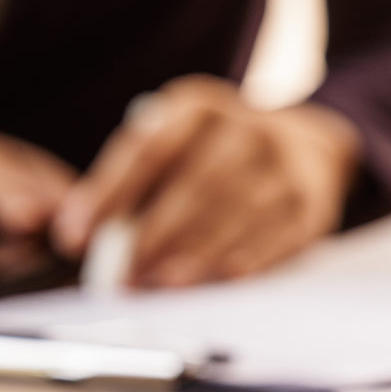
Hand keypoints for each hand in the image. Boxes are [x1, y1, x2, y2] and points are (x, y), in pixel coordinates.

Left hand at [52, 75, 358, 287]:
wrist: (308, 147)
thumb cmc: (220, 154)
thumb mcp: (179, 142)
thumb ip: (135, 180)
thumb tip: (82, 232)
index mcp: (199, 106)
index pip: (148, 149)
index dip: (110, 194)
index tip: (75, 236)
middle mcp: (247, 128)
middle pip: (196, 184)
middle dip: (154, 234)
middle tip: (122, 275)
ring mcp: (287, 165)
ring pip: (239, 211)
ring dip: (198, 252)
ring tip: (163, 285)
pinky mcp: (315, 202)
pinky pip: (283, 233)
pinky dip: (252, 257)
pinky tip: (223, 279)